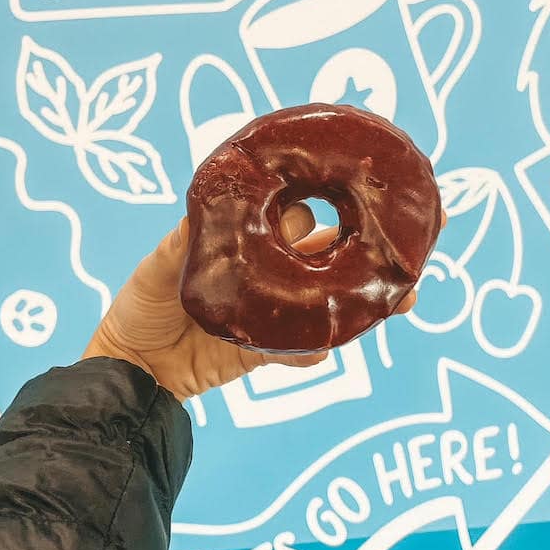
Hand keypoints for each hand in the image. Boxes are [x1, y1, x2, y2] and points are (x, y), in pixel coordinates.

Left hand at [84, 204, 438, 402]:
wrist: (132, 366)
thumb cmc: (143, 303)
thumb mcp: (158, 264)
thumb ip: (181, 242)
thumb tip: (200, 211)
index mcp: (253, 238)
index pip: (302, 213)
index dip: (335, 195)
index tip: (370, 183)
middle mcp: (274, 270)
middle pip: (334, 254)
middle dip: (375, 247)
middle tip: (416, 241)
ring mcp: (278, 311)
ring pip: (332, 300)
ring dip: (368, 300)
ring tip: (405, 297)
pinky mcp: (270, 350)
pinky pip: (302, 349)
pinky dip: (316, 349)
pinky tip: (331, 345)